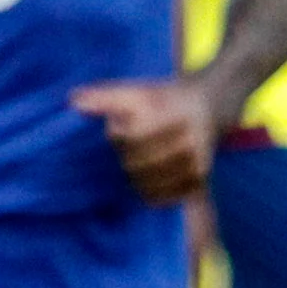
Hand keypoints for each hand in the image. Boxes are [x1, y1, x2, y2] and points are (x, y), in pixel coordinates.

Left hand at [72, 76, 227, 204]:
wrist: (212, 104)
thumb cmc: (166, 99)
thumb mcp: (138, 91)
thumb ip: (106, 97)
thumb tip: (74, 102)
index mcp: (174, 114)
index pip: (132, 136)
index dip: (118, 134)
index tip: (120, 126)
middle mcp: (189, 138)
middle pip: (137, 163)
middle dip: (127, 156)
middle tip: (132, 147)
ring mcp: (197, 160)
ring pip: (148, 182)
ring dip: (136, 176)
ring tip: (140, 162)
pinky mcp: (201, 177)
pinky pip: (165, 196)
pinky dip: (151, 193)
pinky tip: (148, 181)